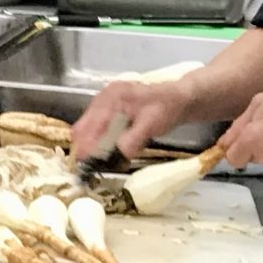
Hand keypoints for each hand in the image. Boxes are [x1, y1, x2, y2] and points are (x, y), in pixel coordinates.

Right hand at [72, 79, 196, 161]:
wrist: (179, 98)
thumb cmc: (167, 108)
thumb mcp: (151, 125)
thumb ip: (132, 140)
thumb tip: (117, 157)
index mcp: (113, 97)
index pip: (94, 124)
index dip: (87, 144)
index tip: (84, 162)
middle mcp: (104, 98)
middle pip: (83, 125)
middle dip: (83, 145)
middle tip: (86, 165)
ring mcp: (104, 102)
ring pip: (86, 127)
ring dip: (89, 144)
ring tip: (95, 160)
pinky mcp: (107, 109)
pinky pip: (95, 126)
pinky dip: (96, 139)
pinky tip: (104, 150)